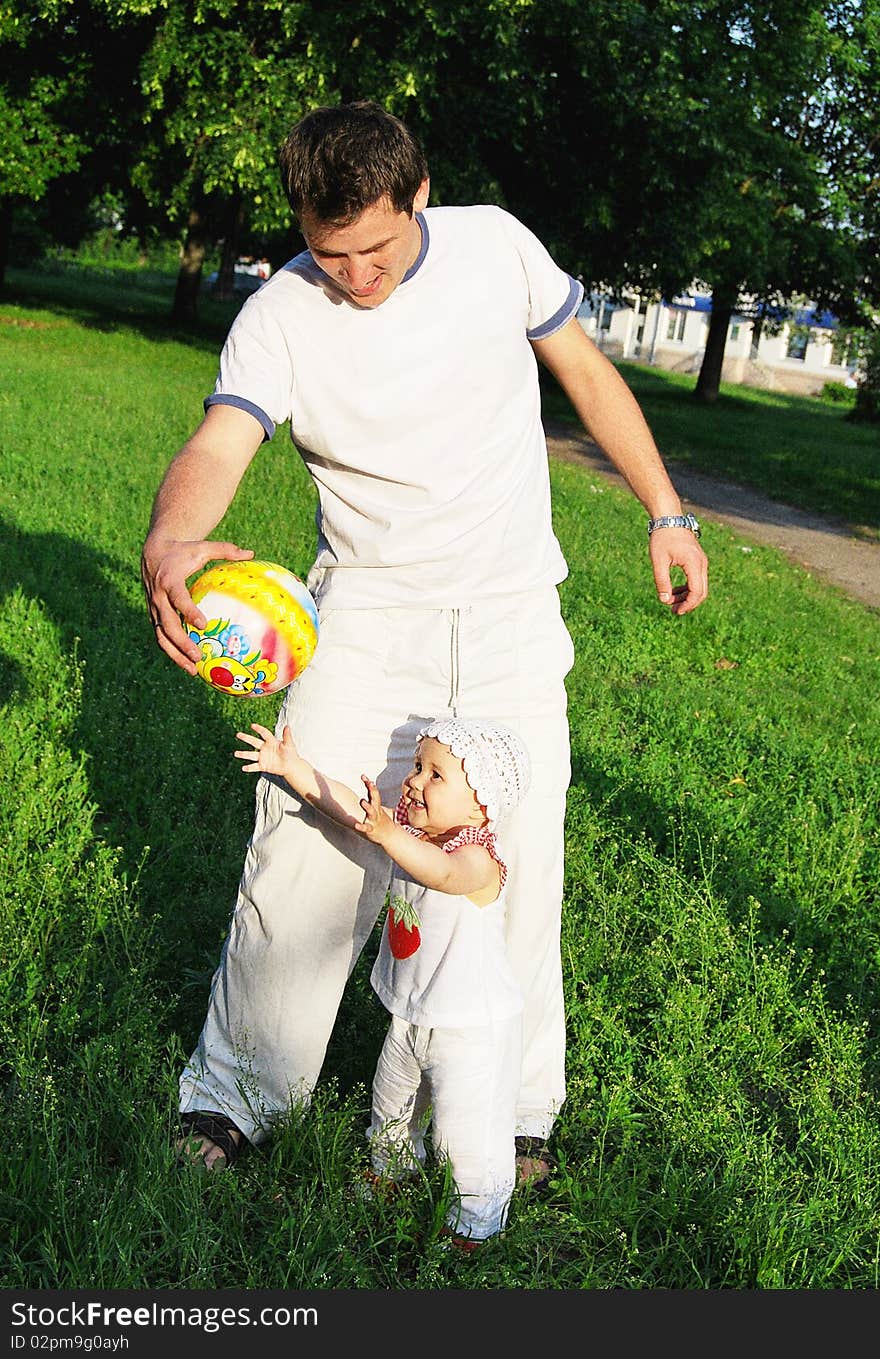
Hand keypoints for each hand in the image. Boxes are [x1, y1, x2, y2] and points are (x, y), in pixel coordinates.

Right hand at [141, 535, 253, 673]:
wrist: (153, 553)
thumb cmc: (182, 551)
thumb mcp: (202, 547)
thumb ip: (225, 550)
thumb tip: (250, 553)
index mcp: (169, 581)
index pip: (178, 599)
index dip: (189, 612)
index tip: (203, 624)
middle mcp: (158, 598)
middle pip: (168, 625)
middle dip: (182, 643)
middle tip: (199, 657)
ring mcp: (154, 609)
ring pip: (161, 637)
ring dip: (175, 655)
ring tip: (193, 670)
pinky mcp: (153, 616)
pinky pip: (161, 637)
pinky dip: (172, 651)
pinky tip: (188, 664)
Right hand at [234, 722, 296, 775]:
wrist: (291, 766)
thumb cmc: (291, 753)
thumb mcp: (289, 744)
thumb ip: (287, 736)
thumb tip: (287, 726)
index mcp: (271, 742)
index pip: (264, 733)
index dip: (259, 729)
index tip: (252, 725)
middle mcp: (265, 748)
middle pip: (254, 742)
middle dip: (246, 738)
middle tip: (238, 734)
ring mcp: (263, 757)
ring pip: (251, 755)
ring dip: (243, 754)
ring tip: (236, 753)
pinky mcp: (263, 766)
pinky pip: (254, 767)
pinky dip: (249, 768)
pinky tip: (243, 768)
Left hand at [354, 776, 393, 843]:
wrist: (390, 836)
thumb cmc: (380, 819)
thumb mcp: (377, 806)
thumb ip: (371, 795)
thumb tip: (368, 782)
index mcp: (377, 805)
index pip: (374, 792)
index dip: (369, 784)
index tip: (363, 776)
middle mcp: (376, 811)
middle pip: (375, 799)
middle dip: (373, 791)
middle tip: (369, 783)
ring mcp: (374, 820)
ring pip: (372, 812)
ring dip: (368, 806)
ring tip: (362, 801)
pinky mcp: (372, 829)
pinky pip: (367, 828)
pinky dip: (361, 827)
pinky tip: (356, 825)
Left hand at [649, 527, 708, 615]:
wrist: (669, 518)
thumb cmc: (662, 538)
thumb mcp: (658, 561)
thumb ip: (661, 581)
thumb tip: (664, 600)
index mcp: (694, 563)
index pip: (696, 591)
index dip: (687, 605)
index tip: (676, 611)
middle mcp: (701, 563)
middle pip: (702, 592)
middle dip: (689, 603)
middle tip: (674, 611)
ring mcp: (701, 562)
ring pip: (700, 586)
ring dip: (687, 596)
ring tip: (670, 602)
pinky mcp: (697, 560)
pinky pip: (696, 579)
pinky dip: (687, 588)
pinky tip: (674, 591)